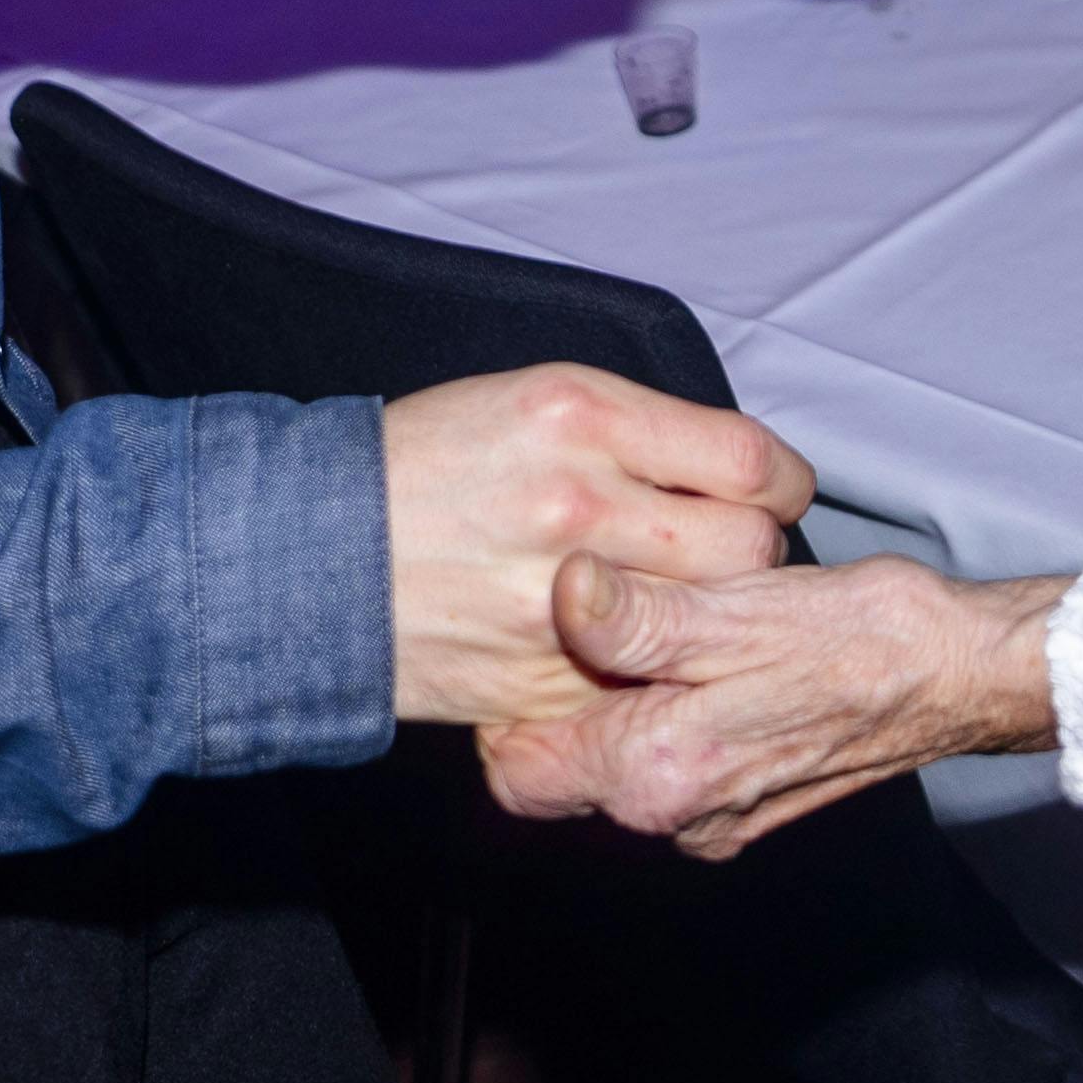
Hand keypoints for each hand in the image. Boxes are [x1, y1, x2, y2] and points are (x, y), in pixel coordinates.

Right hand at [381, 366, 812, 725]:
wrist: (304, 553)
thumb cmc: (421, 466)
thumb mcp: (528, 400)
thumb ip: (636, 430)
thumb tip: (731, 469)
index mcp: (580, 416)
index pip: (746, 457)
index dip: (777, 483)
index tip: (770, 493)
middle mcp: (579, 504)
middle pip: (747, 546)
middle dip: (750, 552)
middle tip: (722, 552)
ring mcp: (562, 602)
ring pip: (708, 621)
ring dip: (711, 616)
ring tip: (682, 602)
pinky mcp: (543, 680)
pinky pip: (644, 683)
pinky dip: (650, 673)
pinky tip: (628, 649)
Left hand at [478, 555, 1064, 855]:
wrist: (961, 672)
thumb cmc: (861, 636)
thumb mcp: (739, 611)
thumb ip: (640, 616)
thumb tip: (565, 589)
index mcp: (660, 775)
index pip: (517, 769)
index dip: (510, 701)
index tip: (540, 637)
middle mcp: (677, 817)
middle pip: (561, 770)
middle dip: (565, 697)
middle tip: (602, 614)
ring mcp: (713, 818)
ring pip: (614, 768)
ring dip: (621, 705)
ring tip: (663, 628)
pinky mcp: (744, 806)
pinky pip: (668, 770)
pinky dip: (668, 720)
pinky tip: (707, 662)